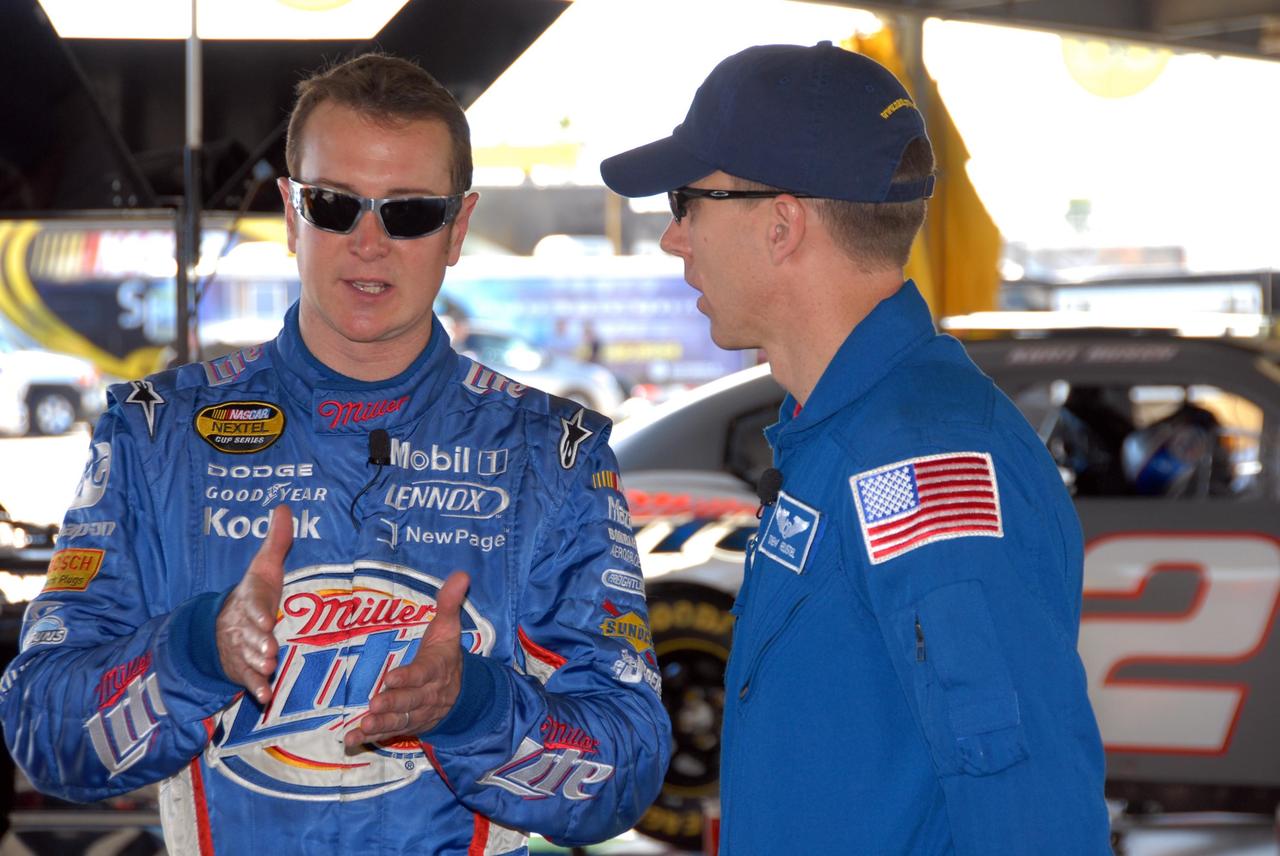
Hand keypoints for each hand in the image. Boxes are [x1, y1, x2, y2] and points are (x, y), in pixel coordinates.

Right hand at [215, 505, 292, 704]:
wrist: (222, 624)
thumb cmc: (253, 594)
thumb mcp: (264, 567)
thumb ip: (277, 541)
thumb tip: (284, 507)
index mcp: (250, 601)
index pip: (254, 606)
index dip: (258, 614)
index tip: (266, 620)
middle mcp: (243, 627)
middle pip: (250, 636)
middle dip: (258, 643)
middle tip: (269, 650)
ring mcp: (241, 649)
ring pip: (248, 658)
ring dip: (257, 665)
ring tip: (268, 669)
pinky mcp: (242, 668)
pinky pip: (247, 680)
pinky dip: (255, 688)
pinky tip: (264, 697)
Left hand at [344, 571, 469, 751]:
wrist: (463, 695)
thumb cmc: (445, 655)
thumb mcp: (449, 628)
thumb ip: (450, 603)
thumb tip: (460, 574)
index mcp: (436, 669)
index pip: (423, 673)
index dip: (408, 677)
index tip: (390, 677)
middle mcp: (428, 694)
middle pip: (411, 701)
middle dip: (393, 704)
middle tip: (374, 705)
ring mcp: (418, 713)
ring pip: (400, 720)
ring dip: (382, 725)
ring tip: (363, 726)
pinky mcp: (407, 725)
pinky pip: (389, 734)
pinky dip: (371, 739)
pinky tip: (352, 740)